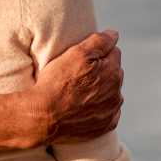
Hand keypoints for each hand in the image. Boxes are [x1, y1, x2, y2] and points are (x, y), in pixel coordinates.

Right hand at [0, 28, 122, 156]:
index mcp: (113, 72)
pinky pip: (107, 113)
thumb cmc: (56, 83)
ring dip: (102, 90)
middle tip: (78, 74)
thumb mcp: (76, 54)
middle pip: (114, 73)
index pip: (114, 52)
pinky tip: (83, 107)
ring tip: (78, 91)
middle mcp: (117, 92)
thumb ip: (99, 41)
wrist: (43, 117)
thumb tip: (113, 34)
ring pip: (111, 93)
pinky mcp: (105, 126)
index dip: (97, 53)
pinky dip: (99, 108)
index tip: (82, 59)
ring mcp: (111, 111)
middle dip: (102, 71)